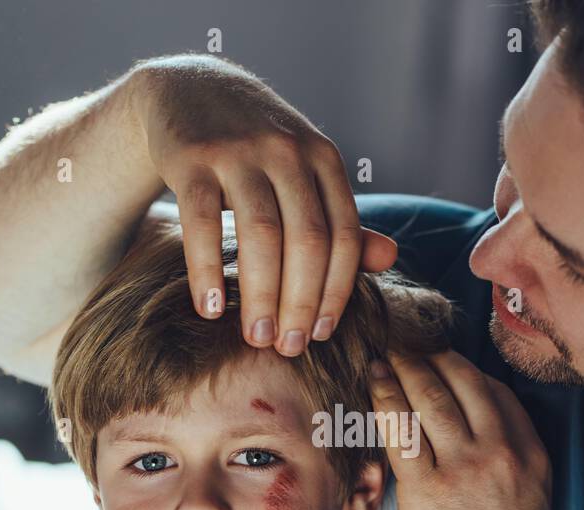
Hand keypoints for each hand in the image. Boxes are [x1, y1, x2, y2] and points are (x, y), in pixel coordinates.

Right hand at [141, 55, 397, 354]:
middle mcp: (287, 151)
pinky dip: (207, 270)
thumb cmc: (258, 150)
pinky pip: (203, 223)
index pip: (344, 237)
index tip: (322, 335)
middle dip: (301, 303)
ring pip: (261, 235)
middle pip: (307, 241)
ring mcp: (238, 152)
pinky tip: (208, 308)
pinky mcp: (192, 158)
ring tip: (255, 337)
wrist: (192, 88)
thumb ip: (343, 219)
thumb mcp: (306, 174)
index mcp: (324, 160)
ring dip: (260, 295)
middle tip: (289, 347)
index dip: (336, 292)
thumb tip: (391, 259)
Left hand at [368, 350, 554, 509]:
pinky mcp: (429, 493)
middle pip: (460, 382)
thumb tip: (471, 438)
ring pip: (428, 397)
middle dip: (427, 358)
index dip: (460, 368)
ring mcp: (466, 469)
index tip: (437, 359)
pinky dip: (383, 400)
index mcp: (532, 454)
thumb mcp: (528, 504)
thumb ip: (507, 464)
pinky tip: (371, 386)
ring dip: (400, 370)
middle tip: (402, 346)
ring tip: (382, 358)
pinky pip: (400, 430)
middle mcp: (503, 452)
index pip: (494, 390)